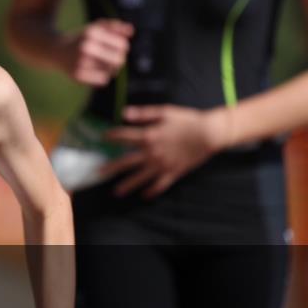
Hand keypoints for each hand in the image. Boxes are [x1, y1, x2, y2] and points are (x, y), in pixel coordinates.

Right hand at [56, 20, 133, 86]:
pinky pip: (102, 80)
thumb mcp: (95, 28)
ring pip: (111, 71)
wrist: (54, 50)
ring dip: (111, 69)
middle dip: (119, 60)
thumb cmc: (80, 38)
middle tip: (112, 58)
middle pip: (119, 60)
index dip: (122, 47)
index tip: (116, 47)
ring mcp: (80, 62)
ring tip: (104, 64)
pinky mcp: (77, 75)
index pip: (122, 45)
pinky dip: (102, 76)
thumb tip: (131, 31)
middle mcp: (86, 46)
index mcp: (92, 32)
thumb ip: (114, 26)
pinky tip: (96, 71)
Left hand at [101, 105, 229, 198]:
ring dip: (127, 185)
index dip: (111, 136)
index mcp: (149, 135)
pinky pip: (160, 185)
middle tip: (98, 173)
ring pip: (140, 178)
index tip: (102, 138)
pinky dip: (152, 191)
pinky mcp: (173, 173)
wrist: (209, 134)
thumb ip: (143, 113)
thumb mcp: (164, 111)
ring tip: (116, 192)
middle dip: (111, 167)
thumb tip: (123, 113)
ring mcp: (162, 165)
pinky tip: (144, 195)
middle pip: (126, 162)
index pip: (123, 137)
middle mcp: (152, 153)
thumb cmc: (187, 120)